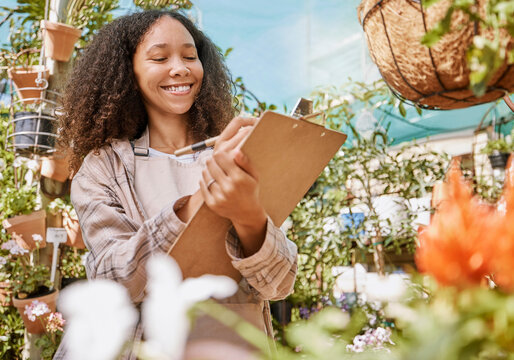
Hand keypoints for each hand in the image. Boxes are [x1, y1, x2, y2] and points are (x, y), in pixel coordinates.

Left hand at [199, 115, 266, 254]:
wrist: (248, 216)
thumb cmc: (253, 191)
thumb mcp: (255, 175)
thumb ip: (246, 161)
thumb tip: (236, 149)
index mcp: (242, 180)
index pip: (224, 156)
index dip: (224, 150)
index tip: (227, 149)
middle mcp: (230, 188)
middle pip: (213, 162)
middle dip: (215, 157)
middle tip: (219, 157)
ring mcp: (220, 197)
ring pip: (206, 172)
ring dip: (209, 167)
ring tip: (217, 169)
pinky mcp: (212, 204)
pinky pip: (203, 184)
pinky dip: (206, 179)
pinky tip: (214, 180)